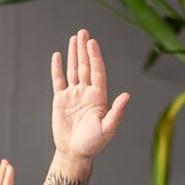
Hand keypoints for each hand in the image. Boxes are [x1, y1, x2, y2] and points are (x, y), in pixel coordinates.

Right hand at [51, 29, 129, 159]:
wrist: (74, 152)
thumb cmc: (93, 144)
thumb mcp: (107, 129)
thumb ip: (116, 112)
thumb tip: (127, 95)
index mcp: (99, 97)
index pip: (97, 71)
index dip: (95, 56)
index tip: (92, 42)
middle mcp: (87, 92)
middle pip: (85, 66)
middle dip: (84, 49)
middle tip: (83, 32)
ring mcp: (73, 95)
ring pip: (73, 70)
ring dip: (73, 54)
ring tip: (74, 38)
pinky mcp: (60, 100)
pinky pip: (58, 81)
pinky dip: (57, 68)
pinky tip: (58, 55)